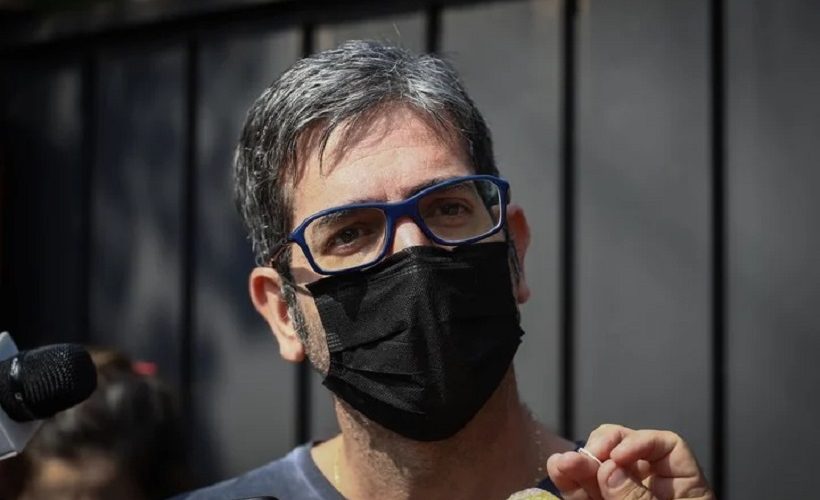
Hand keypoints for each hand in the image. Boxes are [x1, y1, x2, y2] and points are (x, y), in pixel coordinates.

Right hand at [546, 424, 714, 499]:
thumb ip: (638, 498)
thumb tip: (609, 470)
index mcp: (683, 487)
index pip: (666, 445)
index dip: (640, 441)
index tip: (619, 455)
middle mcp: (651, 487)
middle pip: (625, 449)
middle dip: (602, 447)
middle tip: (589, 456)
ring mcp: (622, 497)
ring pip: (598, 469)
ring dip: (578, 462)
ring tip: (562, 464)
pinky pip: (583, 492)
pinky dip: (569, 482)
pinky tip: (557, 471)